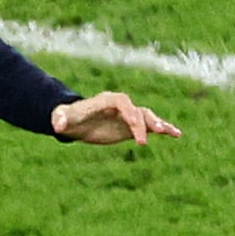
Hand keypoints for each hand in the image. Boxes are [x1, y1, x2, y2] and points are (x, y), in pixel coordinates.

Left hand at [50, 90, 179, 145]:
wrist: (74, 122)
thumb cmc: (68, 118)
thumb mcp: (62, 118)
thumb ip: (61, 119)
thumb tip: (58, 124)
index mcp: (107, 101)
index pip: (123, 103)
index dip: (129, 114)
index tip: (132, 128)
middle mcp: (121, 106)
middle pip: (137, 111)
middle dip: (145, 122)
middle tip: (155, 132)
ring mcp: (128, 116)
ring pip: (147, 117)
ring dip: (159, 124)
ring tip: (172, 133)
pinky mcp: (132, 126)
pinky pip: (150, 126)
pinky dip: (163, 129)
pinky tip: (176, 135)